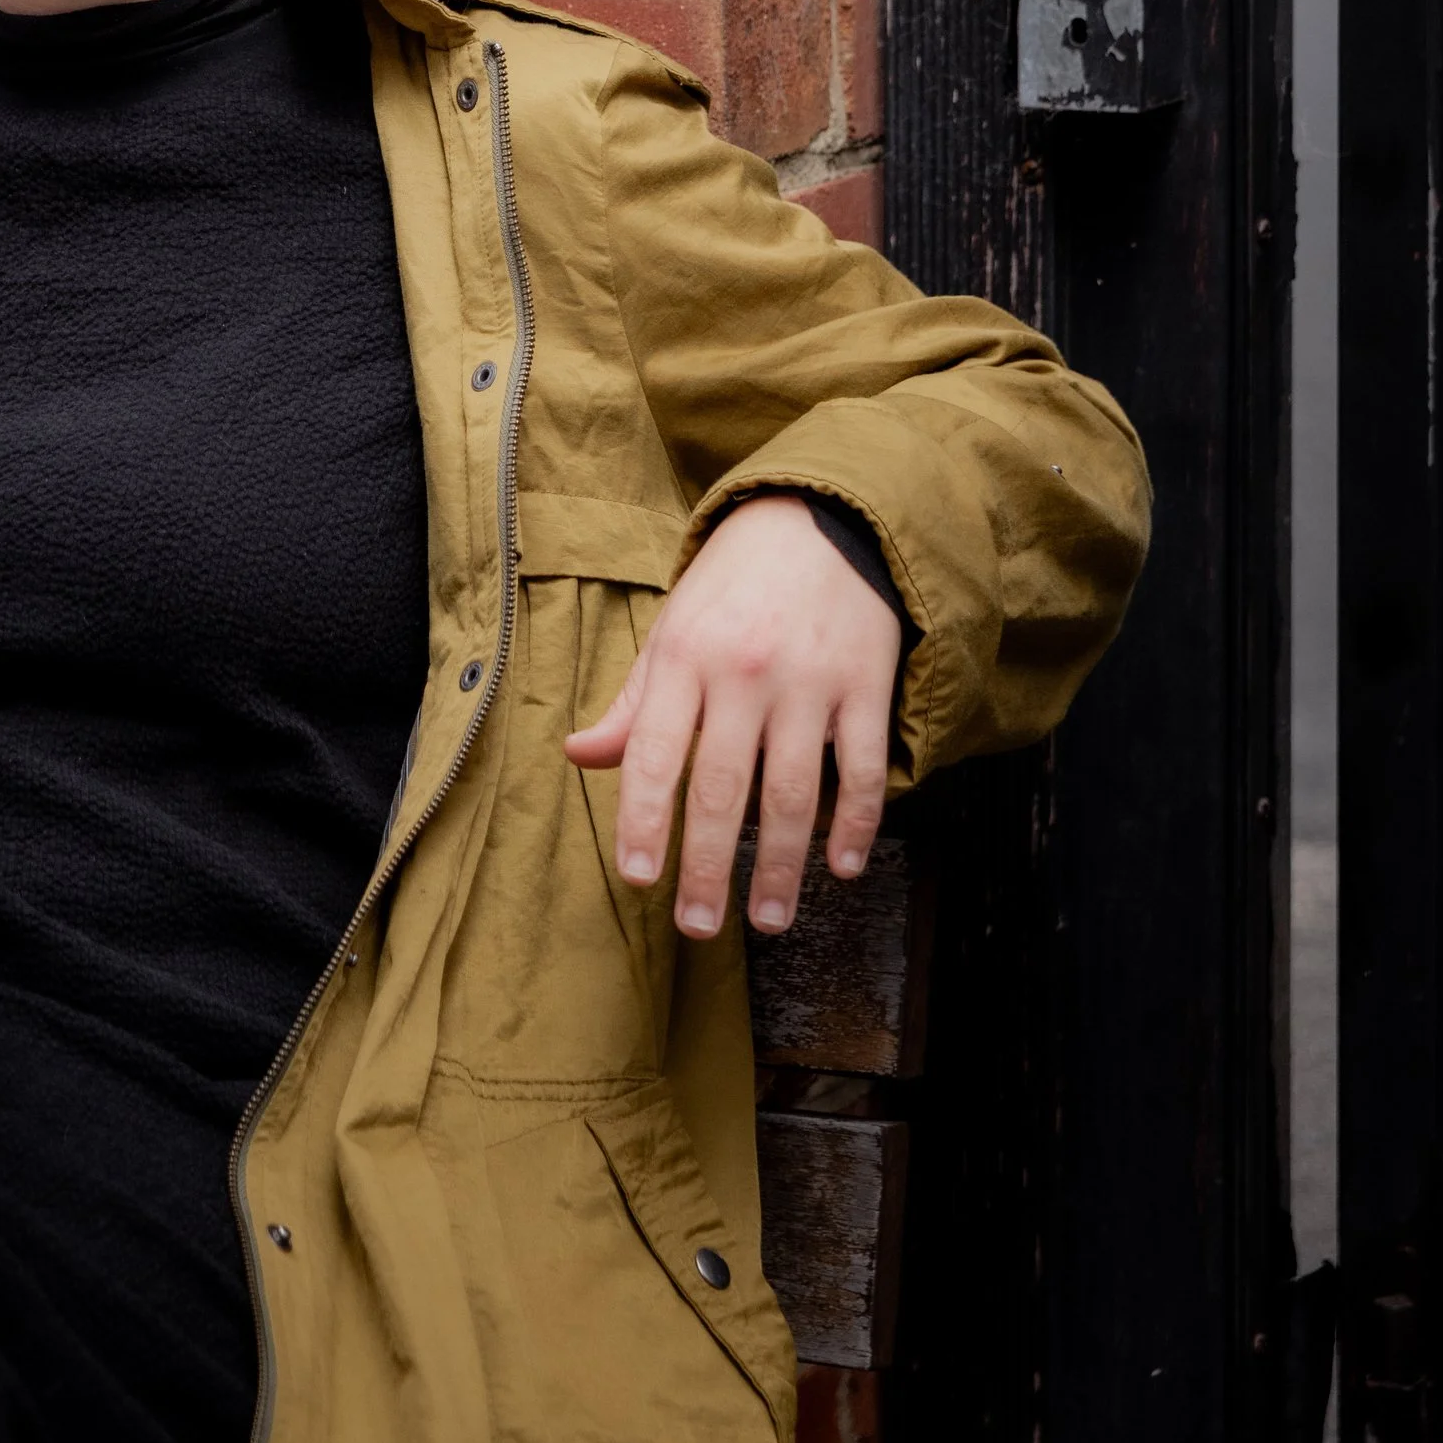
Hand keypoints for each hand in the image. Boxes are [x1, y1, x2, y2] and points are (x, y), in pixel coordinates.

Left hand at [565, 492, 899, 939]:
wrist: (822, 517)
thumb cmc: (734, 584)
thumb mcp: (673, 628)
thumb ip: (633, 702)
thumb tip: (577, 755)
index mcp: (684, 655)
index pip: (654, 751)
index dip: (643, 818)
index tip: (639, 877)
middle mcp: (743, 670)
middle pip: (720, 786)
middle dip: (706, 865)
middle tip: (697, 926)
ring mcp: (808, 680)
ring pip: (792, 791)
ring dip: (779, 864)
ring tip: (768, 919)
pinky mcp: (866, 683)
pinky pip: (860, 767)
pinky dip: (855, 823)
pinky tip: (842, 867)